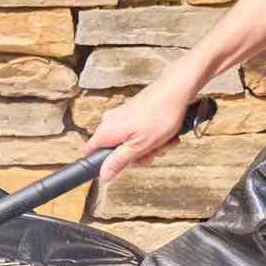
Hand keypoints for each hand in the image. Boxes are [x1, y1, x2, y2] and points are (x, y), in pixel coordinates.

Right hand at [83, 73, 199, 180]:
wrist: (175, 90)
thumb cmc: (160, 115)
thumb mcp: (139, 146)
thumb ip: (119, 162)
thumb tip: (103, 174)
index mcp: (106, 132)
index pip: (90, 153)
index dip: (103, 164)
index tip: (120, 166)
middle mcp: (109, 123)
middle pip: (116, 151)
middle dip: (137, 155)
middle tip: (152, 151)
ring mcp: (121, 117)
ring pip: (130, 143)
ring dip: (149, 146)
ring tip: (163, 140)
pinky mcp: (133, 113)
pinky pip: (138, 132)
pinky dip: (152, 135)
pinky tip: (165, 134)